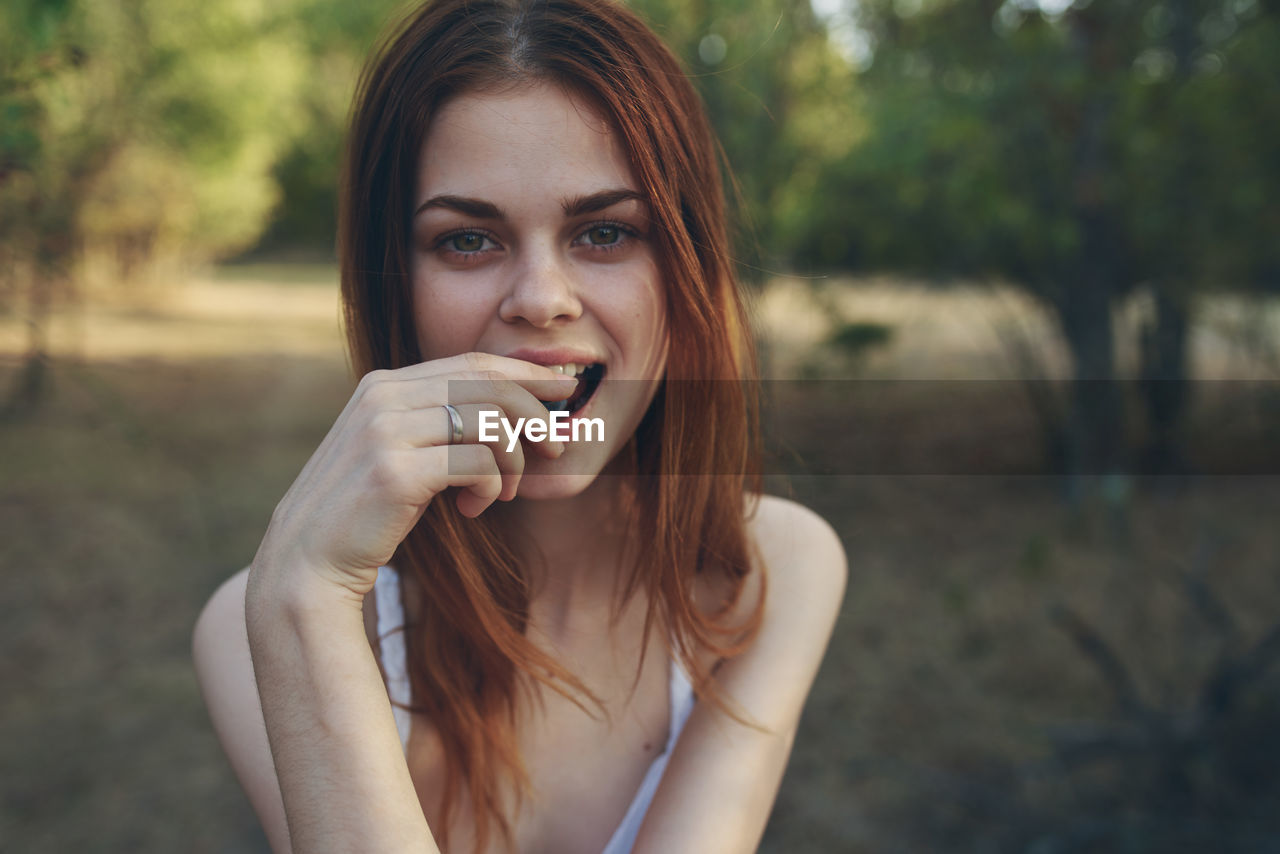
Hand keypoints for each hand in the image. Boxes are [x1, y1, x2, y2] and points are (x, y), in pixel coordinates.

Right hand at [250, 353, 578, 599]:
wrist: (306, 565)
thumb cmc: (365, 513)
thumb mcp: (399, 453)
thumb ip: (437, 424)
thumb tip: (512, 409)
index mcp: (383, 385)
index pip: (472, 363)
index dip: (525, 374)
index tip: (563, 389)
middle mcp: (382, 397)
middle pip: (487, 385)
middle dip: (535, 413)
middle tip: (556, 448)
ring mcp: (385, 431)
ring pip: (488, 421)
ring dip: (514, 460)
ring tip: (507, 491)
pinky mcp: (395, 471)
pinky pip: (477, 462)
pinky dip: (492, 485)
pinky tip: (476, 507)